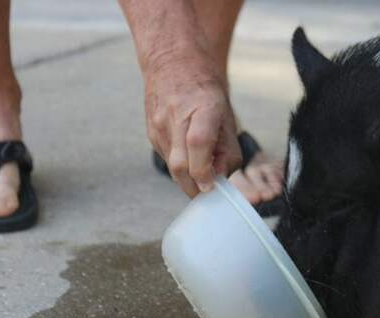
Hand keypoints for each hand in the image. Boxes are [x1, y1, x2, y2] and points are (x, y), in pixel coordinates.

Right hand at [143, 45, 241, 196]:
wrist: (173, 63)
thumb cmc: (205, 91)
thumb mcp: (227, 117)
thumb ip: (228, 149)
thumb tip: (221, 178)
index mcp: (202, 107)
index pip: (198, 144)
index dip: (204, 170)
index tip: (212, 185)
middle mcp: (176, 116)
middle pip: (180, 164)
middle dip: (195, 187)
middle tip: (208, 193)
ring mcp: (159, 125)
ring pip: (172, 167)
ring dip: (187, 179)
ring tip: (201, 174)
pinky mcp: (151, 133)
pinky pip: (166, 159)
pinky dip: (179, 168)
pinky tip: (189, 159)